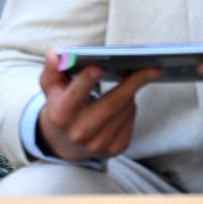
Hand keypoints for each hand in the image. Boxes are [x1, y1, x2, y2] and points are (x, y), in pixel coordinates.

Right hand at [35, 51, 159, 161]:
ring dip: (132, 91)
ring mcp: (98, 145)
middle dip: (132, 83)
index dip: (86, 81)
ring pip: (124, 111)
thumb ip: (53, 67)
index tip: (98, 65)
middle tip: (152, 67)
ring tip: (140, 74)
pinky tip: (130, 95)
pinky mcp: (114, 149)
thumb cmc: (58, 102)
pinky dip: (131, 105)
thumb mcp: (49, 84)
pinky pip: (129, 122)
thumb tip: (59, 54)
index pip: (75, 95)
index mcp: (61, 115)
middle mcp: (79, 133)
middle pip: (111, 104)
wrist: (64, 141)